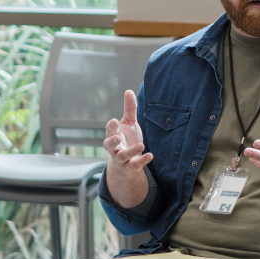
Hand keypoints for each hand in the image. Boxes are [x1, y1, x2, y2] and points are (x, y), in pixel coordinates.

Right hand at [102, 90, 153, 207]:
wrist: (127, 164)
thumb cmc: (127, 139)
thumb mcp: (129, 124)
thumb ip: (129, 109)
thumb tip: (129, 91)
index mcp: (113, 135)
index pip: (109, 130)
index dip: (111, 127)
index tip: (115, 121)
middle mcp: (114, 148)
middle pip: (109, 145)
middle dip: (112, 141)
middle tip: (118, 137)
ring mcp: (121, 159)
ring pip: (123, 156)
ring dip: (131, 151)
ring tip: (141, 145)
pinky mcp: (130, 167)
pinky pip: (135, 164)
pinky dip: (142, 160)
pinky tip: (150, 155)